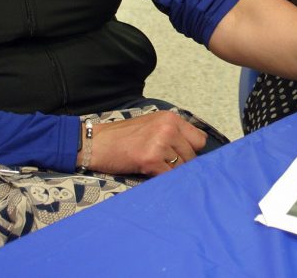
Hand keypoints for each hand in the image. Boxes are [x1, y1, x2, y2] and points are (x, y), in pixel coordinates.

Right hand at [86, 111, 207, 176]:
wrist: (96, 143)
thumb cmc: (122, 137)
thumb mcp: (152, 125)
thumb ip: (173, 133)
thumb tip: (194, 151)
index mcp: (170, 118)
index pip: (200, 139)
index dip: (192, 151)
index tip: (182, 157)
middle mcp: (168, 127)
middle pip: (193, 156)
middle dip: (182, 164)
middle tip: (164, 165)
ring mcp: (160, 142)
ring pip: (182, 168)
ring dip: (171, 172)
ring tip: (154, 168)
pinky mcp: (150, 159)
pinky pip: (168, 176)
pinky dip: (162, 179)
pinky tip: (149, 173)